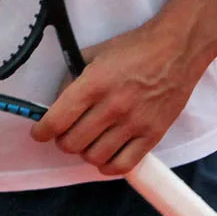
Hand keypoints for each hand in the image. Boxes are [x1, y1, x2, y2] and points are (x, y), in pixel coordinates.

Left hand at [31, 20, 204, 173]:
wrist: (177, 49)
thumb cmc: (134, 49)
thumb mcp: (93, 55)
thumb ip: (72, 80)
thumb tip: (56, 105)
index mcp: (94, 84)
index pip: (56, 121)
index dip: (41, 132)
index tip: (39, 133)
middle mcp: (112, 107)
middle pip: (72, 143)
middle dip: (63, 141)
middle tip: (67, 133)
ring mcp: (134, 123)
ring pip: (94, 157)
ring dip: (85, 152)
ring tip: (88, 142)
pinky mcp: (153, 135)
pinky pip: (123, 165)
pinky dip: (108, 166)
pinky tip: (105, 156)